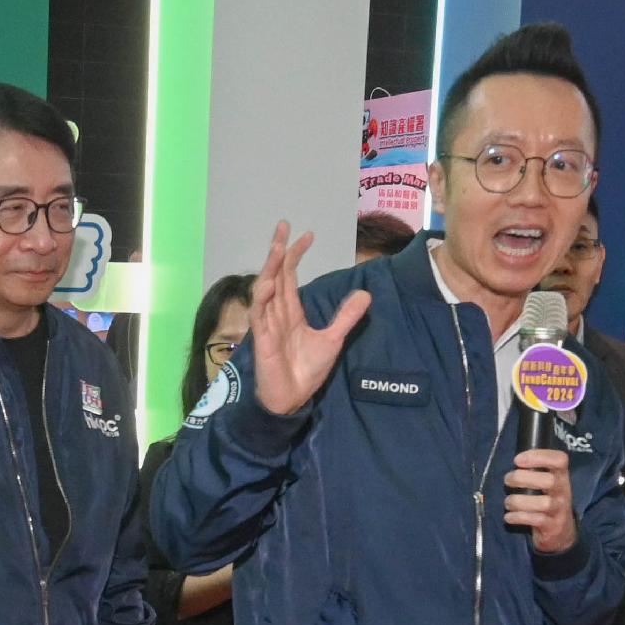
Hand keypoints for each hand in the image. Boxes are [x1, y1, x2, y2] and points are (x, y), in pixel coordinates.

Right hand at [242, 222, 369, 415]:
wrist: (292, 399)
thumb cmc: (306, 372)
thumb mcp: (333, 339)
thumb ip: (345, 316)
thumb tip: (365, 293)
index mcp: (290, 312)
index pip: (289, 276)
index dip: (295, 255)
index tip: (307, 235)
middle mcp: (276, 313)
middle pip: (275, 274)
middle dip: (278, 250)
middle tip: (283, 225)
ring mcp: (267, 325)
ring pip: (265, 289)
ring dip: (269, 267)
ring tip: (277, 247)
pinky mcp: (263, 340)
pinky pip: (260, 315)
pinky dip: (262, 298)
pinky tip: (269, 283)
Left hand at [502, 448, 577, 554]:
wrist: (561, 533)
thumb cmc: (547, 502)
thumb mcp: (546, 485)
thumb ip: (534, 472)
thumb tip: (513, 463)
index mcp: (561, 477)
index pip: (560, 460)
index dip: (539, 456)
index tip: (517, 460)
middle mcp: (563, 491)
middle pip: (549, 481)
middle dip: (523, 478)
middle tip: (507, 480)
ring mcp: (559, 510)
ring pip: (543, 503)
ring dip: (518, 501)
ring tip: (508, 502)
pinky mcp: (553, 526)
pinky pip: (535, 520)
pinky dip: (518, 517)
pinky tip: (509, 517)